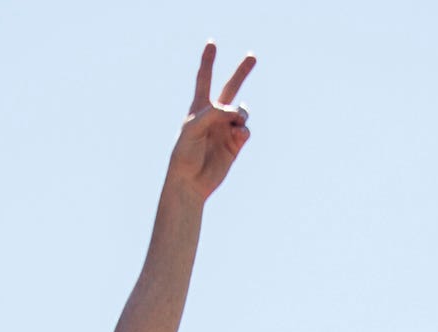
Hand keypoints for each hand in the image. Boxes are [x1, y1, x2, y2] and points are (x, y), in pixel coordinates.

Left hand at [166, 44, 254, 203]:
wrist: (191, 181)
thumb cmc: (185, 153)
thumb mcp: (193, 128)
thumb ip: (213, 113)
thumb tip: (237, 112)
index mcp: (199, 108)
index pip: (204, 79)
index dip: (208, 61)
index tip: (211, 43)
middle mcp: (214, 115)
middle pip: (230, 87)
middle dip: (241, 72)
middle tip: (253, 56)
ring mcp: (226, 128)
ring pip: (242, 111)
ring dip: (241, 113)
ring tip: (235, 122)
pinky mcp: (235, 144)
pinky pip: (245, 129)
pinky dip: (244, 129)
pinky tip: (238, 135)